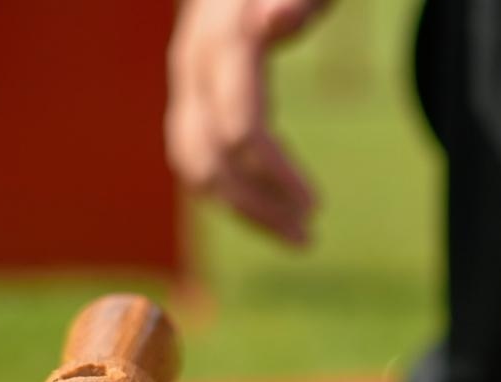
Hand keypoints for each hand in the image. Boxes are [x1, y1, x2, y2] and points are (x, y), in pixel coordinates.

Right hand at [166, 0, 326, 243]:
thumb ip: (294, 2)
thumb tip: (276, 16)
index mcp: (223, 43)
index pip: (242, 130)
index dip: (278, 175)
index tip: (317, 207)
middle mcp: (193, 67)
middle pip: (213, 161)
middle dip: (261, 207)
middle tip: (309, 238)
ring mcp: (183, 84)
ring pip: (196, 169)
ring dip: (245, 212)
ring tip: (297, 238)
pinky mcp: (186, 98)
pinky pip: (194, 162)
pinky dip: (228, 196)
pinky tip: (266, 216)